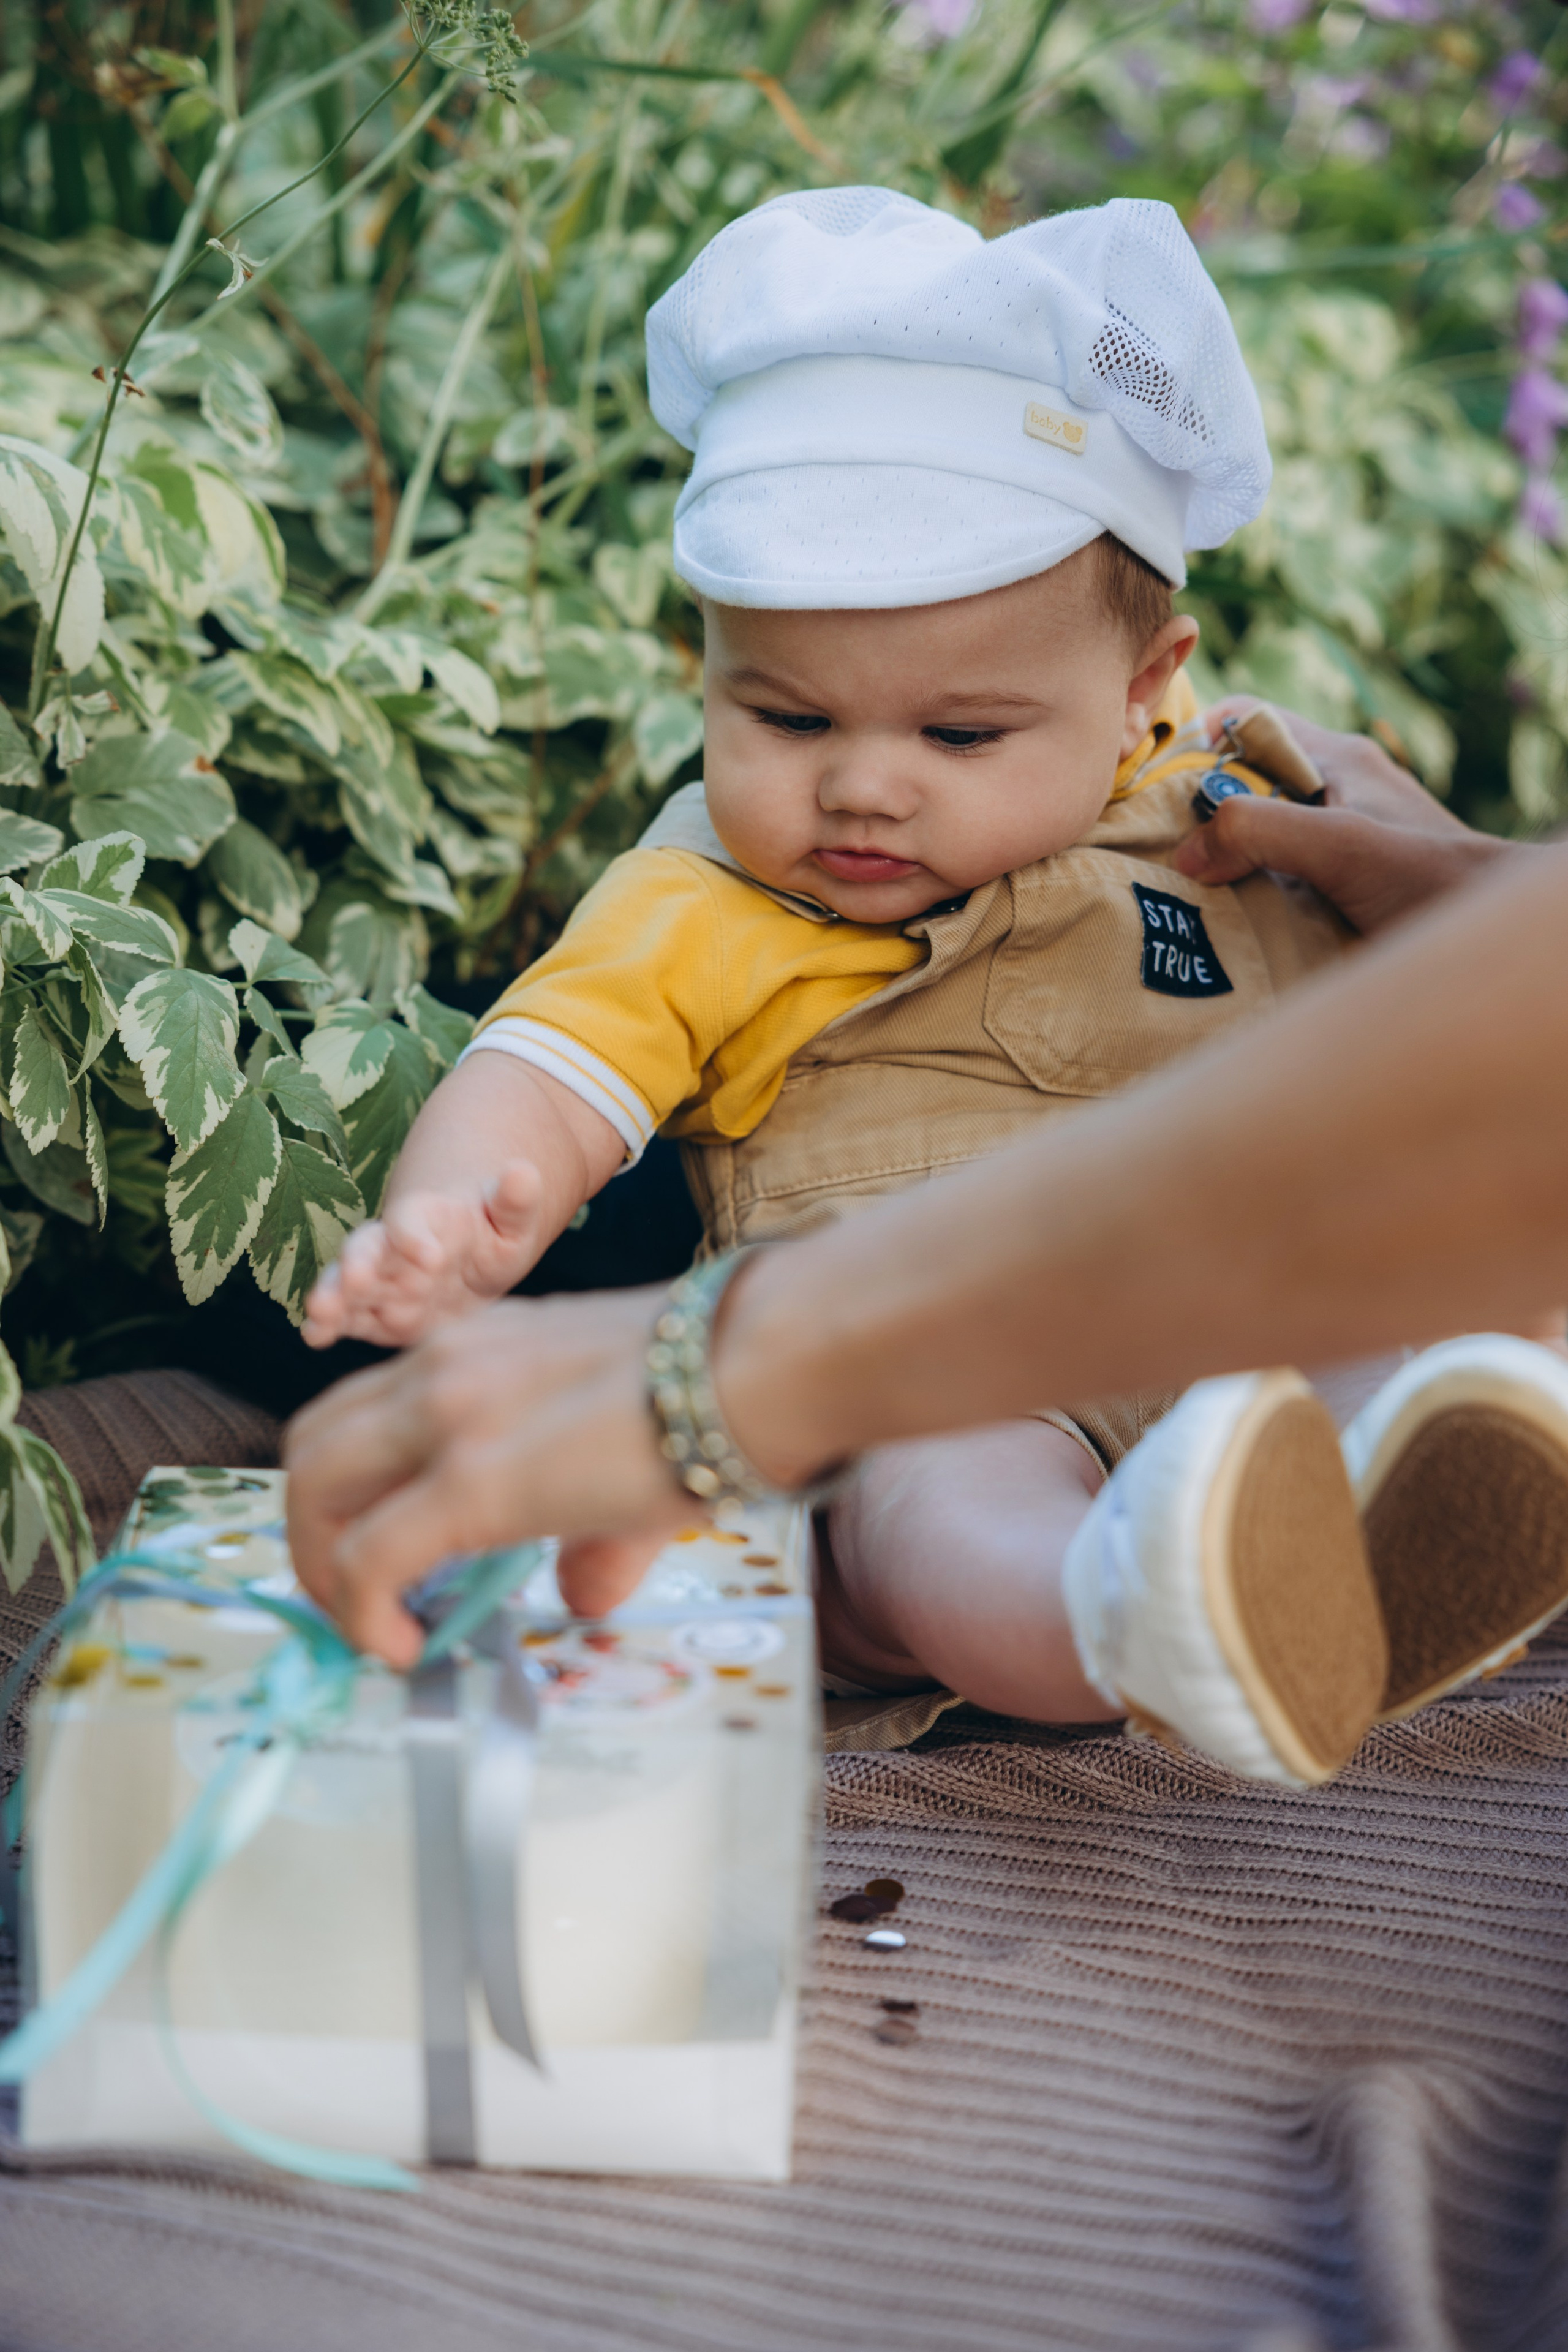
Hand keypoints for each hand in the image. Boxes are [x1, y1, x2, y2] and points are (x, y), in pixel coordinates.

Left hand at [285, 1287, 690, 1665]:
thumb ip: (590, 1529)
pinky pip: (367, 1558)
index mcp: (476, 1347)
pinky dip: (361, 1612)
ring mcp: (448, 1415)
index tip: (378, 1556)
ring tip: (374, 1629)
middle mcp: (443, 1367)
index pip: (364, 1411)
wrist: (760, 1362)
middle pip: (313, 1448)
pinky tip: (403, 1647)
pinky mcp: (470, 1480)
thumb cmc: (719, 1390)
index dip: (352, 1493)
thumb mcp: (625, 1446)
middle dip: (314, 1535)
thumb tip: (583, 1596)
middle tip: (356, 1601)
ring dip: (323, 1572)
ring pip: (313, 1491)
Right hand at [302, 1160, 547, 1349]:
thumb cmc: (492, 1235)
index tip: (430, 1256)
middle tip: (353, 1279)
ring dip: (332, 1296)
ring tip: (319, 1312)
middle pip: (367, 1250)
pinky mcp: (372, 1312)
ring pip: (347, 1285)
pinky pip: (345, 1317)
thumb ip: (514, 1201)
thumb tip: (524, 1171)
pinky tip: (314, 1335)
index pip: (412, 1220)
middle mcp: (393, 1247)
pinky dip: (328, 1325)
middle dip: (357, 1265)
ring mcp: (378, 1280)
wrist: (474, 1263)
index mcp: (428, 1219)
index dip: (415, 1235)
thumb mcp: (512, 1220)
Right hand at [1173, 697, 1516, 933]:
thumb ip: (1259, 833)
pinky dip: (1246, 890)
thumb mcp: (1337, 845)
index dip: (1198, 740)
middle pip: (1244, 781)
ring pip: (1257, 831)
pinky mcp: (1338, 881)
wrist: (1484, 932)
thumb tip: (1186, 852)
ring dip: (1221, 857)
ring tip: (1176, 888)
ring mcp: (1336, 837)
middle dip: (1198, 808)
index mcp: (1336, 758)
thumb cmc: (1427, 877)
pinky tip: (1223, 919)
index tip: (1153, 780)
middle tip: (1152, 843)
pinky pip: (1276, 874)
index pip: (1249, 720)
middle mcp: (1333, 790)